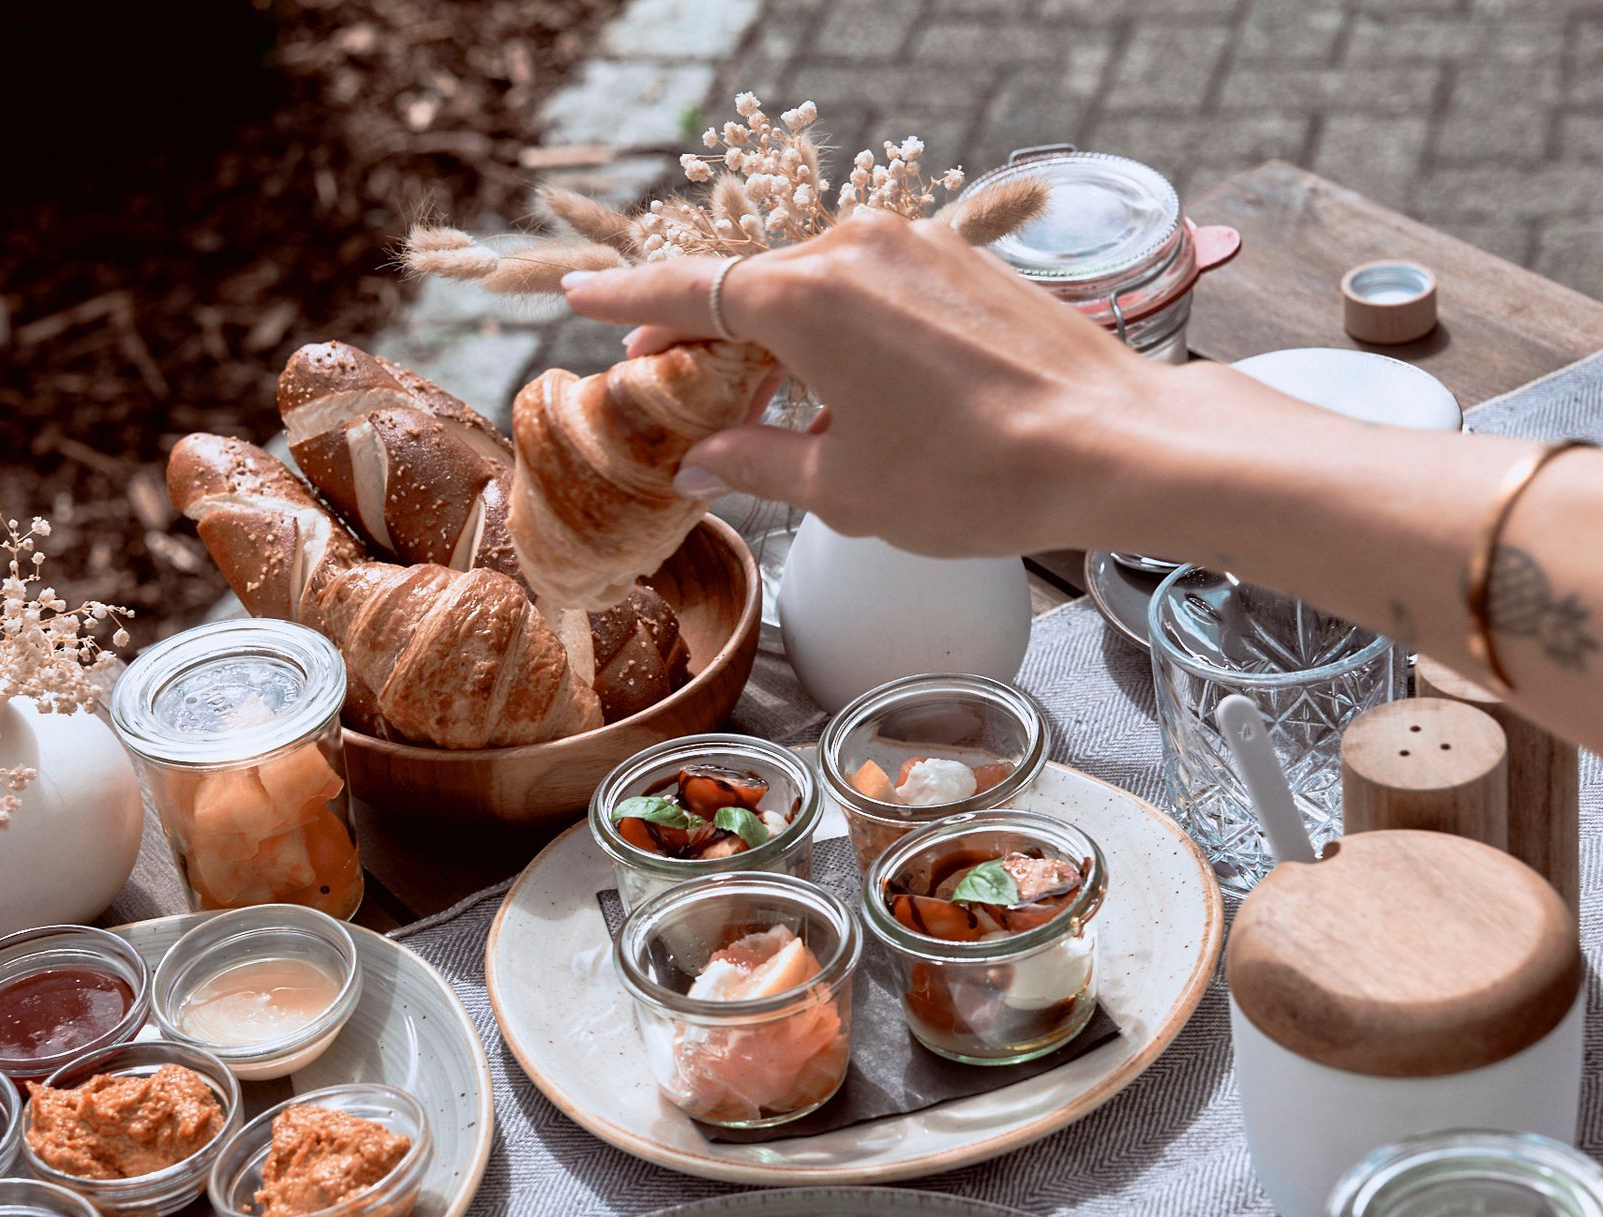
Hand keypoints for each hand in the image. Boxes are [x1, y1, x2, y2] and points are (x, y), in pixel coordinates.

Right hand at [561, 210, 1172, 557]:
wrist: (1116, 443)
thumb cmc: (977, 475)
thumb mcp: (847, 490)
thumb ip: (760, 464)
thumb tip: (705, 461)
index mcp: (805, 298)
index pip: (687, 290)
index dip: (626, 301)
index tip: (581, 300)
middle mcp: (853, 250)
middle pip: (746, 284)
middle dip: (699, 331)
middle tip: (664, 376)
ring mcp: (914, 245)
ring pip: (808, 282)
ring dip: (770, 333)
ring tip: (753, 395)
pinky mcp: (959, 260)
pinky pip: (866, 281)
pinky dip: (830, 323)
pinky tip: (835, 380)